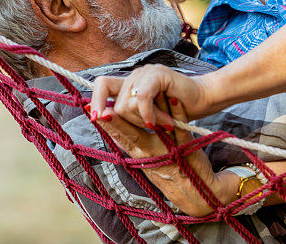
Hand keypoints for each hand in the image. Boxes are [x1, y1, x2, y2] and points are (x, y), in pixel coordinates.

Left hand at [90, 63, 211, 129]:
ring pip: (127, 104)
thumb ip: (128, 116)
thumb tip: (101, 117)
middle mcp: (134, 76)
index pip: (102, 85)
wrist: (202, 100)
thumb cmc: (176, 112)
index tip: (96, 118)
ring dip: (145, 121)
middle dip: (132, 123)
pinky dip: (149, 114)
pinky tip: (161, 123)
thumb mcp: (148, 117)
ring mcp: (145, 73)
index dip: (96, 100)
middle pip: (116, 103)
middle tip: (151, 127)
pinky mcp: (157, 74)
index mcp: (129, 85)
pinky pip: (142, 98)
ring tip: (164, 125)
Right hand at [96, 96, 231, 216]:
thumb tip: (109, 123)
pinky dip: (178, 114)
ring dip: (150, 112)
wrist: (195, 190)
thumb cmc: (166, 167)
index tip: (91, 110)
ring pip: (156, 131)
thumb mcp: (144, 159)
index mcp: (139, 154)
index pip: (119, 137)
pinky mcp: (186, 147)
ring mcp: (168, 152)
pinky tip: (174, 99)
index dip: (106, 125)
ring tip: (142, 95)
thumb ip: (128, 142)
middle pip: (131, 136)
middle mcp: (150, 155)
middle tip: (103, 110)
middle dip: (117, 123)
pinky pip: (181, 130)